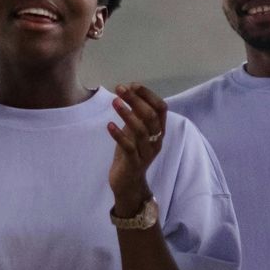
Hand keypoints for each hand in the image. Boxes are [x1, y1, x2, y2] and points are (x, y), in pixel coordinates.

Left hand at [109, 84, 166, 211]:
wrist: (128, 184)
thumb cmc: (130, 154)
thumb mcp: (134, 132)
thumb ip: (135, 115)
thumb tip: (128, 92)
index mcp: (159, 131)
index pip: (160, 108)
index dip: (148, 94)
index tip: (133, 85)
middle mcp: (156, 141)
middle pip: (150, 116)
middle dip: (136, 100)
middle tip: (120, 89)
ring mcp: (146, 153)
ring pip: (141, 130)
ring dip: (127, 114)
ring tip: (114, 102)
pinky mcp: (134, 163)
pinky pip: (129, 147)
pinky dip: (119, 135)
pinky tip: (109, 125)